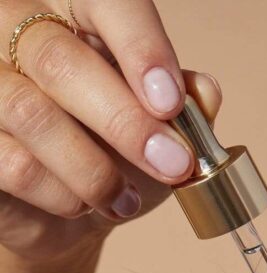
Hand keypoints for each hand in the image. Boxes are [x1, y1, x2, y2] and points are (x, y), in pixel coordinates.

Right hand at [0, 1, 221, 259]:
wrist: (70, 214)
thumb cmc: (114, 161)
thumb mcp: (158, 133)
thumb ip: (184, 108)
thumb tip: (205, 93)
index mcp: (76, 26)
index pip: (104, 2)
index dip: (139, 45)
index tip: (170, 101)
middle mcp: (20, 42)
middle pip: (60, 60)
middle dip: (125, 121)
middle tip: (171, 164)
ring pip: (31, 114)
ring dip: (93, 170)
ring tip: (124, 200)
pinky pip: (14, 165)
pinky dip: (61, 195)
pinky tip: (81, 206)